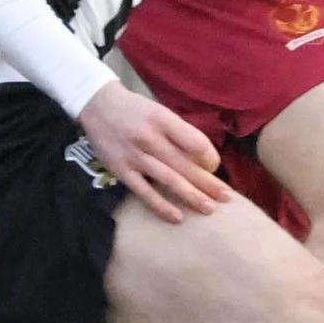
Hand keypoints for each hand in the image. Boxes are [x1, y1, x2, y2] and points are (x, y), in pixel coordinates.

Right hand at [76, 82, 230, 224]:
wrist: (96, 105)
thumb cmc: (135, 109)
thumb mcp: (160, 111)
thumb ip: (179, 132)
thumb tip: (203, 158)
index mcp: (162, 119)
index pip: (194, 143)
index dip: (209, 158)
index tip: (214, 166)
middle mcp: (149, 137)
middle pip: (185, 165)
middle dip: (208, 183)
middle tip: (226, 198)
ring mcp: (134, 155)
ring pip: (168, 180)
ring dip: (191, 196)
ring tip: (209, 209)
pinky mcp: (121, 169)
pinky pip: (144, 191)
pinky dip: (161, 205)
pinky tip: (177, 217)